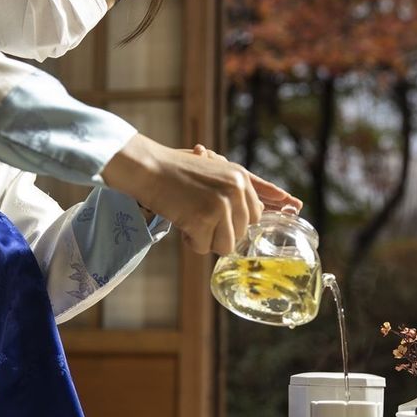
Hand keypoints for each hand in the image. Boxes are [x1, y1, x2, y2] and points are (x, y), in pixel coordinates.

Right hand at [101, 134, 300, 255]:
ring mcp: (221, 205)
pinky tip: (182, 224)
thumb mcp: (216, 173)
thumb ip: (238, 192)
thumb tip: (266, 210)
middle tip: (198, 216)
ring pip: (226, 245)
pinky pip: (204, 248)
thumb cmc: (178, 172)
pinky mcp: (203, 219)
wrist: (150, 168)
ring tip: (191, 221)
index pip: (256, 215)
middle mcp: (236, 191)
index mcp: (241, 178)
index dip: (235, 222)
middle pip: (241, 233)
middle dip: (219, 231)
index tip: (217, 218)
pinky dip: (191, 242)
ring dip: (207, 239)